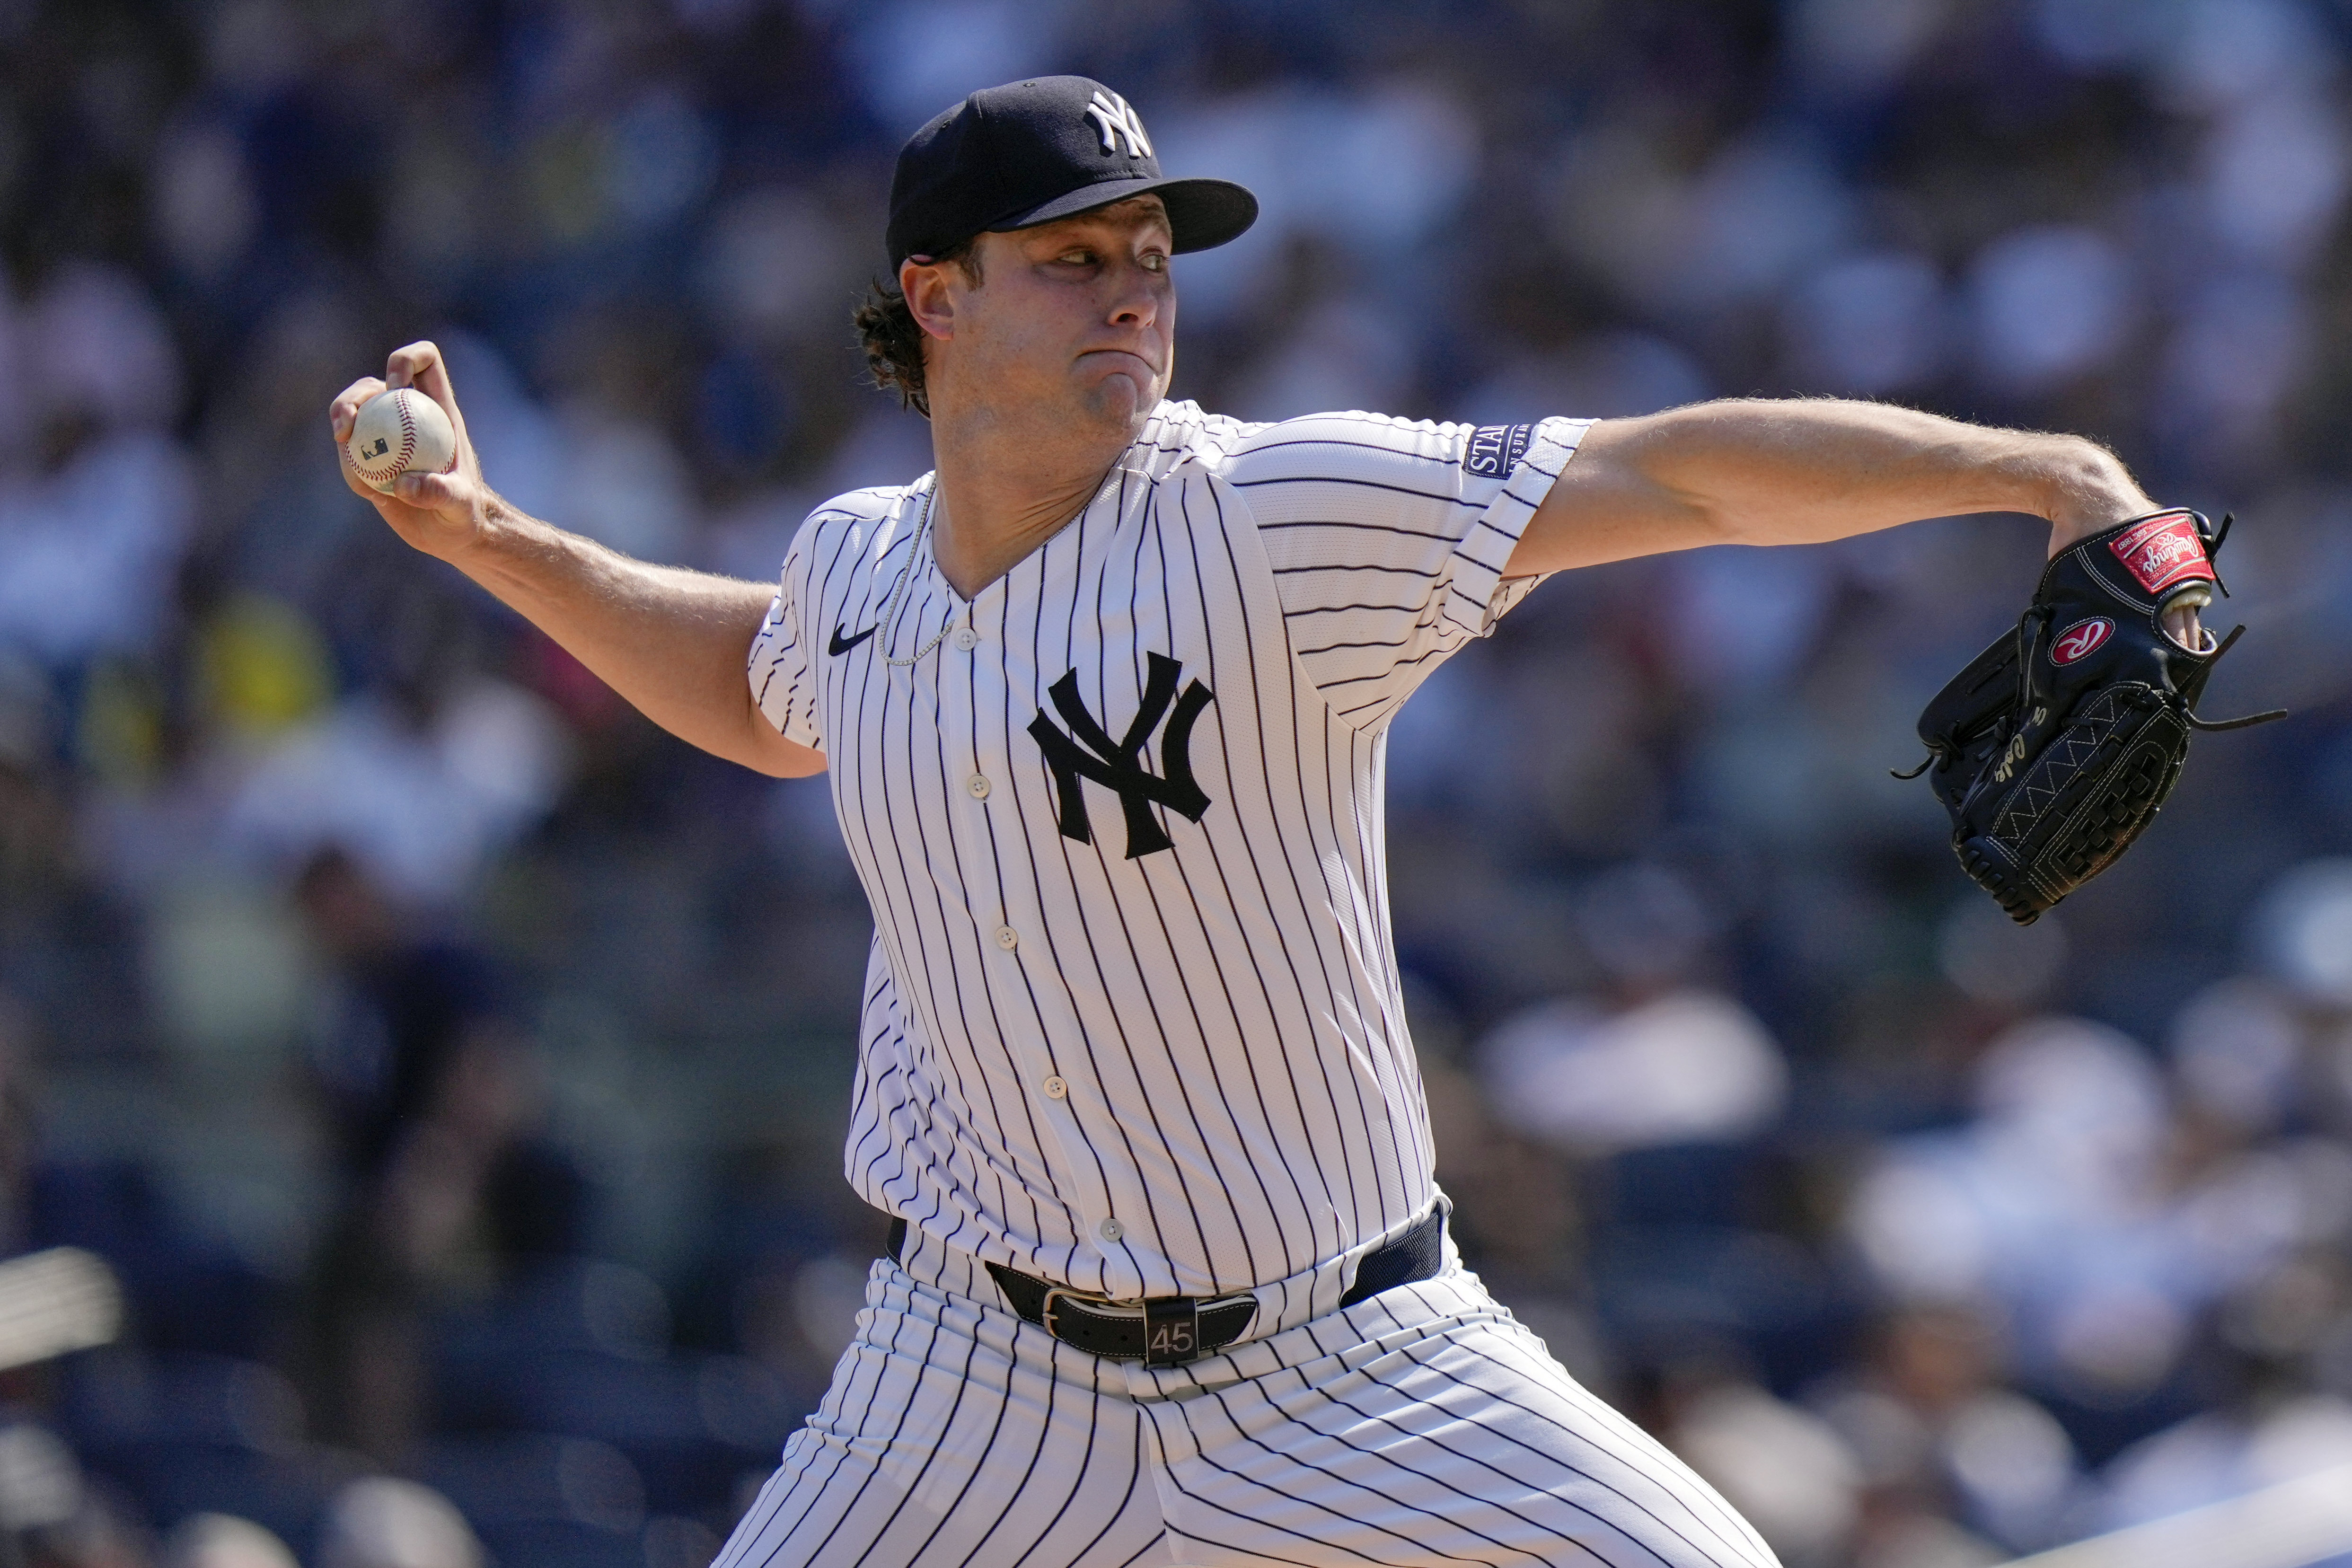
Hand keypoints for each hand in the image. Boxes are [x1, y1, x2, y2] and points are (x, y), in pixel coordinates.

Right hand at [328, 341, 493, 558]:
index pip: (423, 361)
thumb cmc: (466, 513)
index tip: (396, 388)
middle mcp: (408, 416)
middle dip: (353, 396)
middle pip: (372, 385)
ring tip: (345, 445)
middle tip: (347, 425)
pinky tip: (365, 491)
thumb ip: (440, 492)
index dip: (405, 360)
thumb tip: (403, 483)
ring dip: (340, 421)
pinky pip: (349, 453)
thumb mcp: (460, 504)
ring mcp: (385, 437)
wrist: (452, 535)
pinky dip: (349, 466)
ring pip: (353, 413)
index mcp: (438, 410)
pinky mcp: (369, 460)